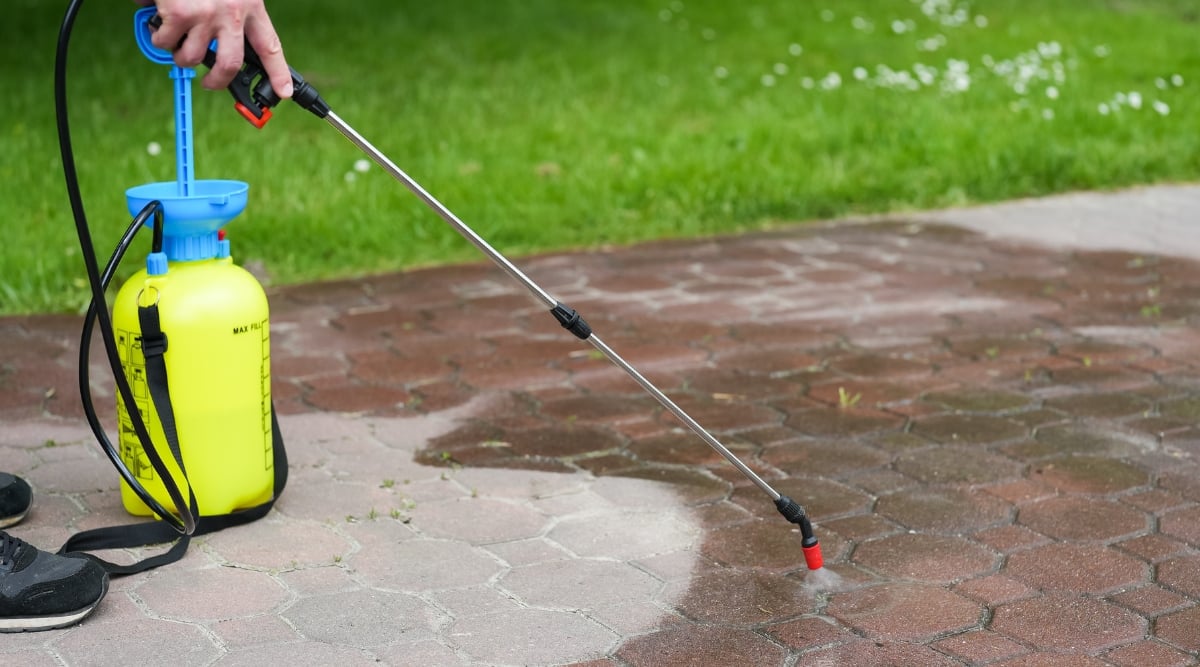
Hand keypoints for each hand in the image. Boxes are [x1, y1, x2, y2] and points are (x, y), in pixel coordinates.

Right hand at [135, 0, 292, 98]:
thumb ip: (229, 12)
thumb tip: (214, 44)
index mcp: (250, 5)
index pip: (269, 46)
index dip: (278, 72)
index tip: (284, 92)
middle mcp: (232, 14)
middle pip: (230, 64)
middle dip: (218, 82)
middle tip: (209, 83)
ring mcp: (206, 15)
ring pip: (191, 57)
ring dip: (179, 53)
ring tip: (174, 39)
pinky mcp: (180, 14)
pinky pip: (165, 41)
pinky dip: (158, 36)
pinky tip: (158, 21)